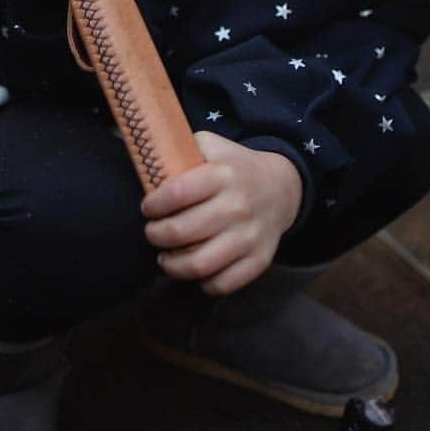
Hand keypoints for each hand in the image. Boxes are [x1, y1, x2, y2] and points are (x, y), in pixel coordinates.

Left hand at [141, 133, 301, 295]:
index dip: (153, 205)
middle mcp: (238, 206)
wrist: (282, 188)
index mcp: (223, 175)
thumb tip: (147, 159)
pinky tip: (194, 269)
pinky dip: (203, 283)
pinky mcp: (259, 260)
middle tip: (153, 232)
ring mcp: (250, 237)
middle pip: (181, 232)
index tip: (148, 208)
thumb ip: (181, 148)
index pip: (176, 194)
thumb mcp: (212, 146)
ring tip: (166, 257)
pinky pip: (224, 284)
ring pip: (199, 265)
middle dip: (156, 235)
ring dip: (172, 265)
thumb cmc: (235, 168)